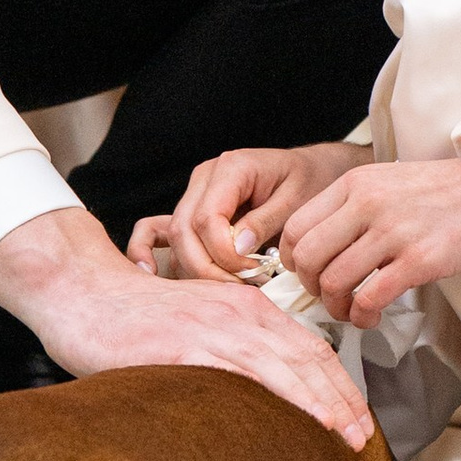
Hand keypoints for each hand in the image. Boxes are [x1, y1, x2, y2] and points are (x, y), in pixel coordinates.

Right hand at [0, 204, 371, 445]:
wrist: (84, 293)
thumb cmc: (134, 318)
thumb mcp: (196, 325)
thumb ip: (229, 351)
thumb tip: (255, 396)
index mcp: (246, 306)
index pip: (309, 346)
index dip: (339, 383)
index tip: (357, 417)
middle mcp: (241, 312)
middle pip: (309, 357)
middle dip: (344, 399)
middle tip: (364, 437)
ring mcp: (216, 328)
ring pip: (288, 366)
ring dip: (324, 403)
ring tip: (347, 436)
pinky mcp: (188, 346)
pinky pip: (244, 374)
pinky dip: (280, 397)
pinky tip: (298, 420)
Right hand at [127, 140, 367, 280]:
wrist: (314, 173)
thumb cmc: (311, 182)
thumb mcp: (299, 199)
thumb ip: (267, 221)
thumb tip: (238, 247)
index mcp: (231, 168)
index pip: (208, 218)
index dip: (224, 254)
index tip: (253, 273)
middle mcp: (204, 180)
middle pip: (184, 232)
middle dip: (208, 270)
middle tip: (241, 292)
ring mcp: (193, 196)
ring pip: (174, 241)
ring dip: (195, 271)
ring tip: (227, 292)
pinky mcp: (190, 214)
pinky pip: (156, 231)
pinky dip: (146, 251)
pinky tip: (148, 274)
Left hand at [280, 153, 460, 327]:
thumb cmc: (441, 194)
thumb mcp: (385, 183)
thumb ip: (350, 208)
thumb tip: (317, 249)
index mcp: (354, 184)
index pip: (295, 227)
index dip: (291, 260)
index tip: (305, 275)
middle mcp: (367, 204)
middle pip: (307, 258)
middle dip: (310, 287)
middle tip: (327, 296)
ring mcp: (392, 232)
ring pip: (334, 282)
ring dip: (337, 307)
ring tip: (352, 310)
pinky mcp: (418, 260)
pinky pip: (369, 298)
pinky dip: (362, 316)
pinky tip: (372, 316)